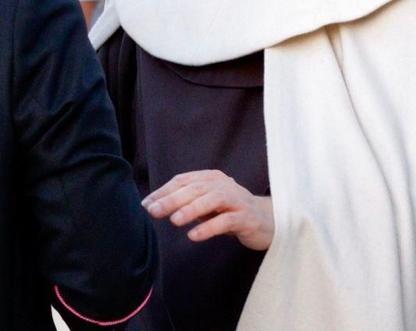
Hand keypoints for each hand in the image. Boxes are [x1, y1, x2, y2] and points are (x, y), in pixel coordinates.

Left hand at [144, 170, 273, 250]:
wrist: (269, 222)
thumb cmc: (232, 212)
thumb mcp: (208, 205)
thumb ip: (188, 203)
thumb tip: (156, 206)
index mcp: (212, 178)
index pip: (184, 180)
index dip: (164, 191)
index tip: (147, 204)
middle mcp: (224, 185)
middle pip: (196, 188)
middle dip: (173, 199)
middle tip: (154, 211)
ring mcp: (237, 200)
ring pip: (212, 200)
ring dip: (191, 209)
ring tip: (174, 221)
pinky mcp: (246, 218)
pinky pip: (226, 221)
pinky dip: (209, 227)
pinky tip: (194, 235)